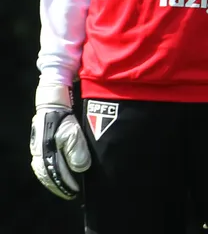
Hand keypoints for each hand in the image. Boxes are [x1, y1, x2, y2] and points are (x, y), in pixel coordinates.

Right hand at [30, 84, 90, 199]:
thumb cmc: (63, 118)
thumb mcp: (73, 134)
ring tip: (65, 185)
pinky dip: (52, 171)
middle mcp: (39, 154)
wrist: (53, 102)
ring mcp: (39, 149)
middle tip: (70, 192)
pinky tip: (58, 172)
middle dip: (59, 185)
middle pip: (48, 175)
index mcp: (46, 154)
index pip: (55, 176)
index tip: (75, 192)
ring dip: (55, 179)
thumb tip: (81, 169)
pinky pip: (45, 163)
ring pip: (45, 170)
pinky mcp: (41, 144)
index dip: (65, 185)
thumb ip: (77, 151)